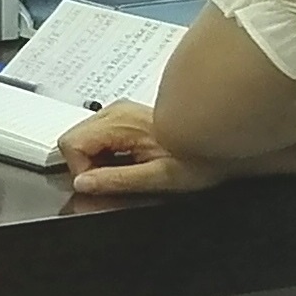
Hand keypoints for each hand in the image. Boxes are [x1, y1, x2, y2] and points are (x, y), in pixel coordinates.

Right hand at [59, 101, 221, 198]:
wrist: (224, 136)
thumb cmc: (199, 157)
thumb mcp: (160, 178)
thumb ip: (117, 180)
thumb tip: (83, 184)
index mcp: (119, 123)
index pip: (71, 144)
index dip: (82, 170)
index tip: (104, 183)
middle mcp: (115, 111)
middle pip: (73, 139)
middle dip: (87, 165)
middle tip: (116, 177)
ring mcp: (119, 111)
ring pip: (84, 138)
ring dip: (96, 159)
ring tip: (128, 167)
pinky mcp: (124, 117)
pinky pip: (98, 136)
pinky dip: (106, 153)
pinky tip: (131, 158)